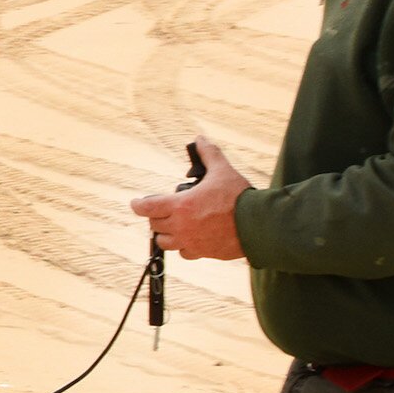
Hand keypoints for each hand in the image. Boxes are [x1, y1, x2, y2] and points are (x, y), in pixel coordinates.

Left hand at [132, 138, 250, 262]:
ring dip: (166, 233)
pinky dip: (183, 247)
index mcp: (181, 206)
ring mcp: (190, 242)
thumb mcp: (222, 170)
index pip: (146, 208)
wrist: (258, 225)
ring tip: (173, 225)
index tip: (135, 203)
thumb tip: (200, 139)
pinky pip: (184, 253)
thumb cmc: (239, 198)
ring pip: (165, 242)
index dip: (138, 205)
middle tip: (162, 210)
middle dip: (156, 216)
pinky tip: (190, 238)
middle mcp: (181, 226)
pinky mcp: (202, 253)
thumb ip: (208, 154)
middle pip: (154, 225)